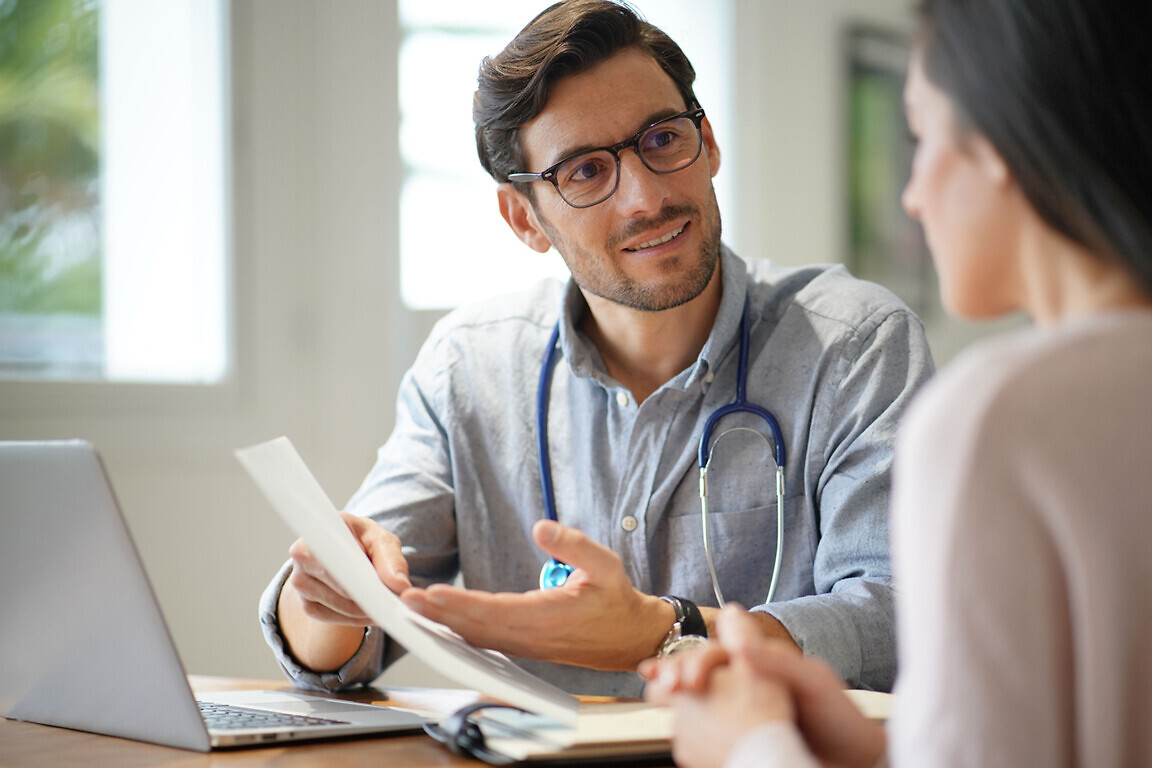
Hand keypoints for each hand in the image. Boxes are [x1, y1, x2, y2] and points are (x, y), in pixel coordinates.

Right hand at [278, 512, 410, 670]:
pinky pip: (336, 618)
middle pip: (340, 584)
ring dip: (368, 610)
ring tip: (388, 605)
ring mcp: (300, 582)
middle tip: (395, 603)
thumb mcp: (382, 541)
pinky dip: (358, 618)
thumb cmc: (364, 542)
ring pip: (341, 605)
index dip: (358, 574)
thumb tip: (401, 586)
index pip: (335, 555)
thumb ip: (393, 560)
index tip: (380, 589)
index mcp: (320, 530)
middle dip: (370, 595)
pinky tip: (371, 611)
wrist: (345, 552)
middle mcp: (302, 554)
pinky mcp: (307, 605)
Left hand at [399, 519, 672, 669]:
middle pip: (474, 627)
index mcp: (548, 617)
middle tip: (404, 600)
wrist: (630, 638)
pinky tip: (438, 621)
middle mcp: (530, 636)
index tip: (432, 592)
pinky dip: (457, 630)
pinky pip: (483, 640)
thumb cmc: (616, 599)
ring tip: (411, 607)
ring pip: (474, 636)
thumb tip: (540, 526)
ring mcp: (524, 645)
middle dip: (438, 614)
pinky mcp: (521, 645)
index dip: (461, 603)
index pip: (495, 611)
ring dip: (442, 623)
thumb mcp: (605, 563)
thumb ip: (573, 544)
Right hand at [644, 606, 884, 767]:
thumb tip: (738, 642)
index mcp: (763, 665)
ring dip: (676, 696)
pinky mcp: (743, 737)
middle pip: (702, 672)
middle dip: (675, 672)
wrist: (856, 763)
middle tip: (659, 685)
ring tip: (657, 697)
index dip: (697, 659)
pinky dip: (688, 725)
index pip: (720, 652)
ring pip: (700, 698)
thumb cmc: (841, 719)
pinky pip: (708, 727)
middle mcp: (750, 685)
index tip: (683, 675)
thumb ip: (777, 662)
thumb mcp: (814, 683)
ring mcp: (745, 712)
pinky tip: (678, 728)